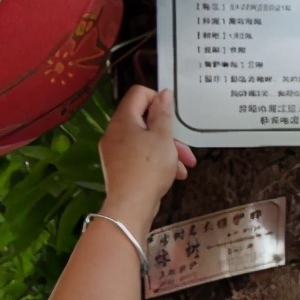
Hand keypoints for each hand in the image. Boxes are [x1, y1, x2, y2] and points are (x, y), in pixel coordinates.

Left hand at [98, 87, 195, 231]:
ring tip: (184, 166)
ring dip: (167, 149)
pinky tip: (174, 174)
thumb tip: (163, 93)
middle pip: (144, 119)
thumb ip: (164, 113)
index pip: (140, 93)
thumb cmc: (149, 168)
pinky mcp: (118, 166)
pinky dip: (156, 159)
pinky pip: (139, 154)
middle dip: (169, 132)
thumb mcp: (163, 137)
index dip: (158, 100)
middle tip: (185, 150)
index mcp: (123, 120)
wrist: (130, 207)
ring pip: (145, 139)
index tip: (172, 118)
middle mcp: (115, 132)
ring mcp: (114, 150)